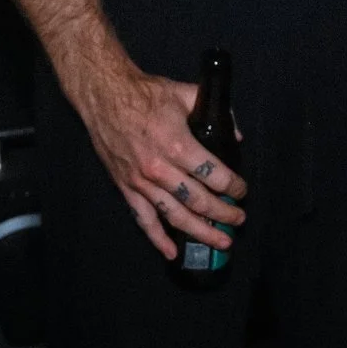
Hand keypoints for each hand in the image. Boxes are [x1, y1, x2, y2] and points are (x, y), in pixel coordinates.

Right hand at [73, 63, 246, 261]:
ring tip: (220, 241)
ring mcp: (141, 183)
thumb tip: (235, 134)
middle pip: (198, 201)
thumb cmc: (146, 94)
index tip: (242, 191)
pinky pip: (143, 220)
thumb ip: (216, 112)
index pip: (213, 174)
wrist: (104, 97)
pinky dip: (157, 239)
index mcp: (178, 145)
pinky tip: (172, 253)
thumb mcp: (185, 94)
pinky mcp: (126, 189)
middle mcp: (160, 170)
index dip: (233, 186)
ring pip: (175, 216)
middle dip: (223, 213)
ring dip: (200, 232)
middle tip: (238, 220)